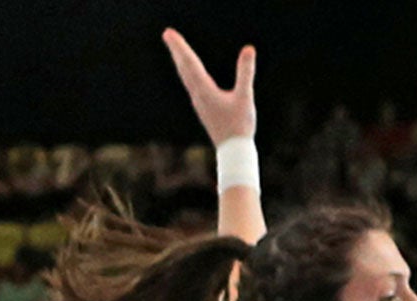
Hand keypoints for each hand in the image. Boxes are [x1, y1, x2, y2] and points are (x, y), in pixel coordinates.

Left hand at [163, 28, 256, 145]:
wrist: (233, 152)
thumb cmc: (239, 126)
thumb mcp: (245, 97)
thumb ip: (246, 72)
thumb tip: (249, 49)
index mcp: (204, 90)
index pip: (190, 62)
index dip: (180, 46)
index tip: (168, 33)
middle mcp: (198, 95)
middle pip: (184, 67)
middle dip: (177, 50)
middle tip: (167, 34)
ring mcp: (199, 102)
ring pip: (185, 77)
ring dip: (180, 61)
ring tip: (176, 50)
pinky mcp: (204, 108)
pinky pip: (191, 85)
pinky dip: (187, 73)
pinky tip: (189, 74)